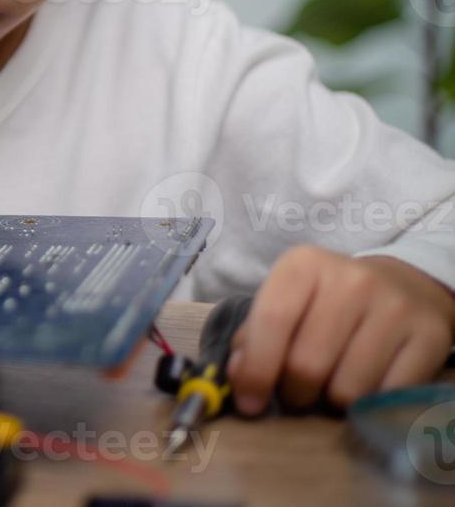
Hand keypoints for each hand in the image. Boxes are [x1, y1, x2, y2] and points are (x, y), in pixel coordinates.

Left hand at [228, 245, 454, 413]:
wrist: (403, 286)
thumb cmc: (329, 300)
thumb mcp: (287, 301)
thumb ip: (254, 337)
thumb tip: (240, 378)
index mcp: (304, 265)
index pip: (271, 320)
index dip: (256, 369)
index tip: (249, 402)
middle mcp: (352, 280)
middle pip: (307, 364)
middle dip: (294, 392)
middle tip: (297, 391)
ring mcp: (395, 308)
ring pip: (347, 389)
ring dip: (332, 401)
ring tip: (333, 382)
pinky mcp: (430, 337)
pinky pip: (386, 397)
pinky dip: (369, 404)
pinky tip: (365, 383)